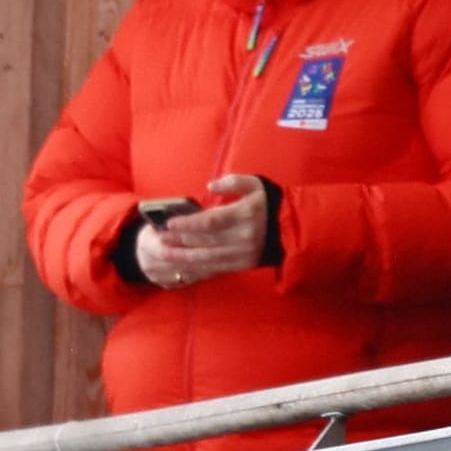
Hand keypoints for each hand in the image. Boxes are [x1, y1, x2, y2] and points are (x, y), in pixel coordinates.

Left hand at [142, 174, 268, 285]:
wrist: (291, 227)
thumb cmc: (269, 202)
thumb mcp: (255, 184)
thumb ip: (233, 182)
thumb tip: (211, 186)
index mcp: (245, 214)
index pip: (211, 221)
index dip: (189, 223)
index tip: (169, 223)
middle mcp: (244, 236)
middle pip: (205, 241)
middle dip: (180, 241)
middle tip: (159, 240)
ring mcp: (243, 253)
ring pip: (208, 258)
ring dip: (184, 257)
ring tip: (164, 255)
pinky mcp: (243, 264)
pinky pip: (216, 268)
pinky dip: (197, 268)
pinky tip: (183, 266)